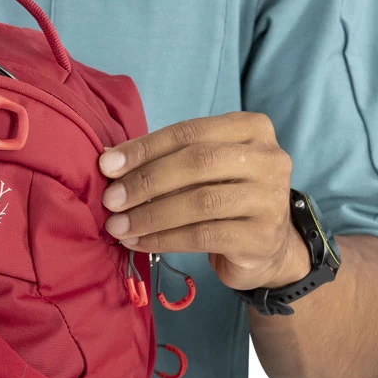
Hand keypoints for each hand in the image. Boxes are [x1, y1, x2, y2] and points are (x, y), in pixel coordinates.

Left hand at [98, 111, 309, 290]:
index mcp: (251, 129)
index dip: (145, 148)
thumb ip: (164, 159)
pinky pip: (202, 236)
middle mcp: (268, 158)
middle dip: (146, 181)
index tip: (107, 165)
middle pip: (197, 162)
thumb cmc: (225, 200)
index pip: (189, 132)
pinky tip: (138, 242)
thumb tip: (108, 156)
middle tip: (111, 199)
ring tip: (117, 226)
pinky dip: (164, 239)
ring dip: (150, 214)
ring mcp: (269, 198)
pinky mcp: (261, 236)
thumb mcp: (202, 171)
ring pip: (200, 202)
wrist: (267, 249)